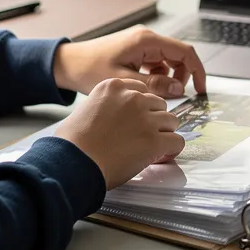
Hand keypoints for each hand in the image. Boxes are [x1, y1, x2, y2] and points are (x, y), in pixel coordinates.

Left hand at [53, 27, 206, 97]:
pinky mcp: (135, 50)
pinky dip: (156, 76)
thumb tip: (179, 89)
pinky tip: (144, 87)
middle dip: (181, 77)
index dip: (197, 71)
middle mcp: (146, 38)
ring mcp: (141, 43)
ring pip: (167, 61)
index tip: (201, 89)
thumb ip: (154, 86)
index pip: (184, 52)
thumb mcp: (124, 82)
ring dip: (167, 78)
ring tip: (154, 93)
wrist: (67, 63)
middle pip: (178, 56)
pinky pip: (156, 62)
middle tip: (175, 96)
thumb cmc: (89, 69)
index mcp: (146, 40)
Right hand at [54, 78, 183, 189]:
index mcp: (114, 87)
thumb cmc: (72, 143)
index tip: (137, 120)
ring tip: (150, 147)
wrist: (73, 162)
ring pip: (172, 121)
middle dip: (154, 120)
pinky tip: (160, 156)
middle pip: (159, 105)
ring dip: (163, 134)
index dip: (142, 108)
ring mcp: (145, 118)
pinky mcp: (154, 141)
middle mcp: (132, 98)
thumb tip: (116, 118)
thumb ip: (107, 106)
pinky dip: (171, 150)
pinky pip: (177, 142)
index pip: (143, 90)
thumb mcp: (86, 109)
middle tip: (142, 137)